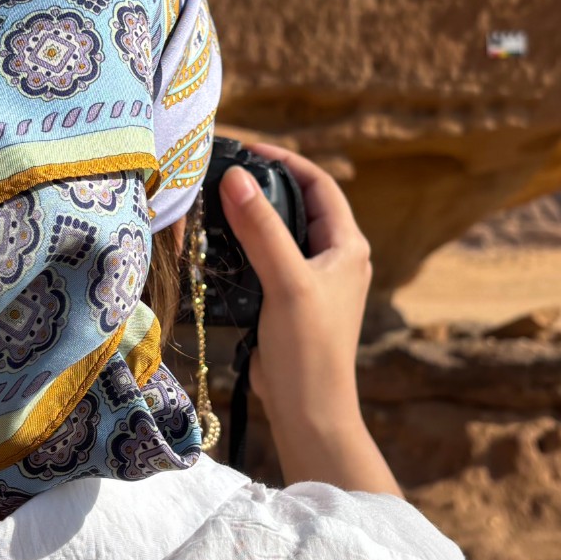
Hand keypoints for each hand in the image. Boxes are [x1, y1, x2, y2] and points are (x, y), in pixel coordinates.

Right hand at [218, 145, 401, 496]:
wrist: (308, 411)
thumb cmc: (308, 349)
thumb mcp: (287, 282)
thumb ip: (262, 229)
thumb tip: (236, 177)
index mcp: (347, 246)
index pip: (319, 184)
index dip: (285, 161)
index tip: (247, 148)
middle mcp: (335, 258)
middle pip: (297, 205)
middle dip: (263, 186)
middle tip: (222, 172)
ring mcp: (312, 281)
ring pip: (280, 233)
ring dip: (250, 218)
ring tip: (212, 203)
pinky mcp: (289, 302)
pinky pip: (266, 261)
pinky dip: (243, 248)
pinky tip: (215, 245)